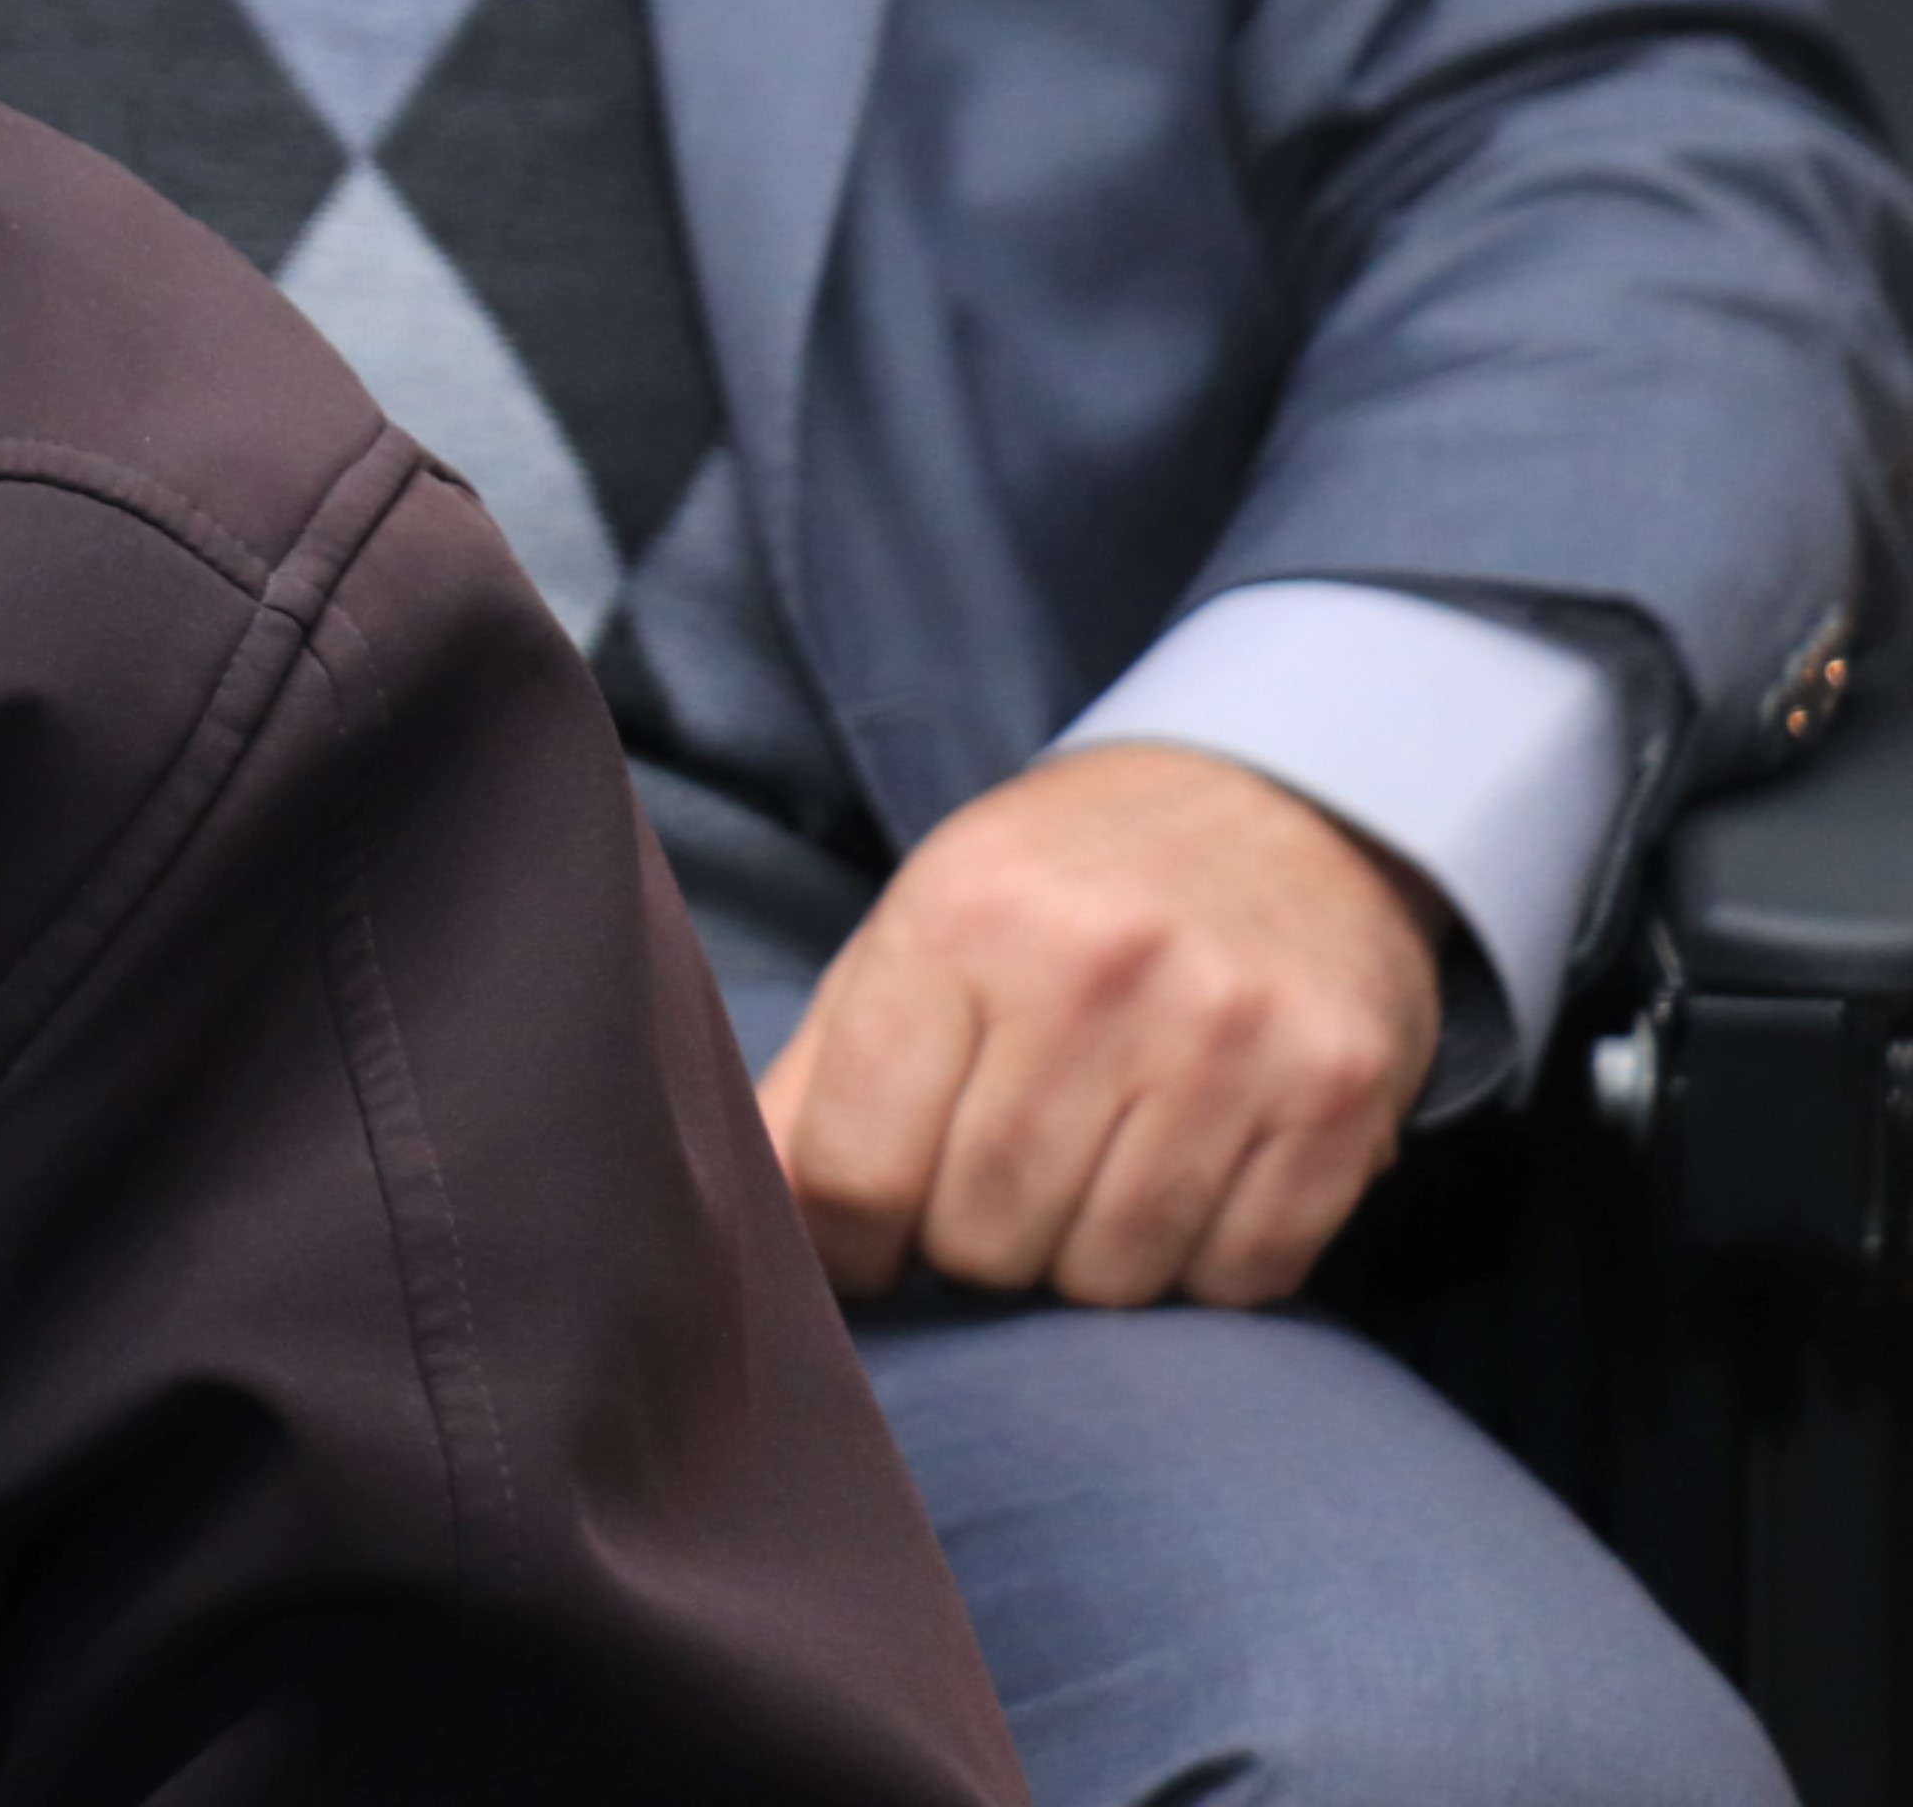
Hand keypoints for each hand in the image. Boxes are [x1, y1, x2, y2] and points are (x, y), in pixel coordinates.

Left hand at [759, 740, 1440, 1311]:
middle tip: (994, 1189)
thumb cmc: (1066, 887)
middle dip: (971, 1246)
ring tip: (1093, 1173)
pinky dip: (1201, 1266)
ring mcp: (1230, 1035)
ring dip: (1086, 1261)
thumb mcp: (917, 930)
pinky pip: (1240, 1277)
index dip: (844, 1244)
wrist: (1286, 805)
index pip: (856, 1167)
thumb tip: (746, 1213)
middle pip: (984, 1238)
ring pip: (1111, 1276)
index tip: (861, 1249)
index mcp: (959, 918)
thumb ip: (822, 1074)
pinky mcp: (1338, 1096)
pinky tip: (1190, 1179)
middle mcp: (1097, 972)